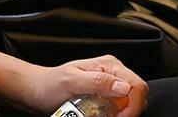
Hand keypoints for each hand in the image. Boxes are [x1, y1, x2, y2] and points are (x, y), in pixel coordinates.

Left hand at [25, 55, 147, 116]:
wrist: (38, 91)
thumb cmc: (50, 84)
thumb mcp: (71, 81)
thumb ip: (97, 81)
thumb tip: (123, 87)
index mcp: (109, 65)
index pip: (137, 85)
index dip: (133, 105)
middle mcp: (113, 74)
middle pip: (138, 96)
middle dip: (129, 112)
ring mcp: (111, 87)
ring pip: (131, 105)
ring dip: (122, 115)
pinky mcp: (107, 99)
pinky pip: (120, 110)